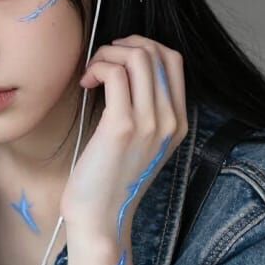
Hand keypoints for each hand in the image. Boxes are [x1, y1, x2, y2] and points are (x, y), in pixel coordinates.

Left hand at [60, 35, 187, 238]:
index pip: (173, 61)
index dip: (143, 47)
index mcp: (178, 123)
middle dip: (123, 45)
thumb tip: (123, 70)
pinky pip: (115, 74)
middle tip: (100, 62)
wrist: (101, 219)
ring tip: (91, 73)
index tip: (117, 59)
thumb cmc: (109, 181)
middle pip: (157, 52)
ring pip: (138, 57)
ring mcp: (150, 123)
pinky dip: (97, 67)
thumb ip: (142, 111)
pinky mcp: (122, 127)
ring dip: (107, 54)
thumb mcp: (137, 144)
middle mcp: (170, 121)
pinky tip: (86, 84)